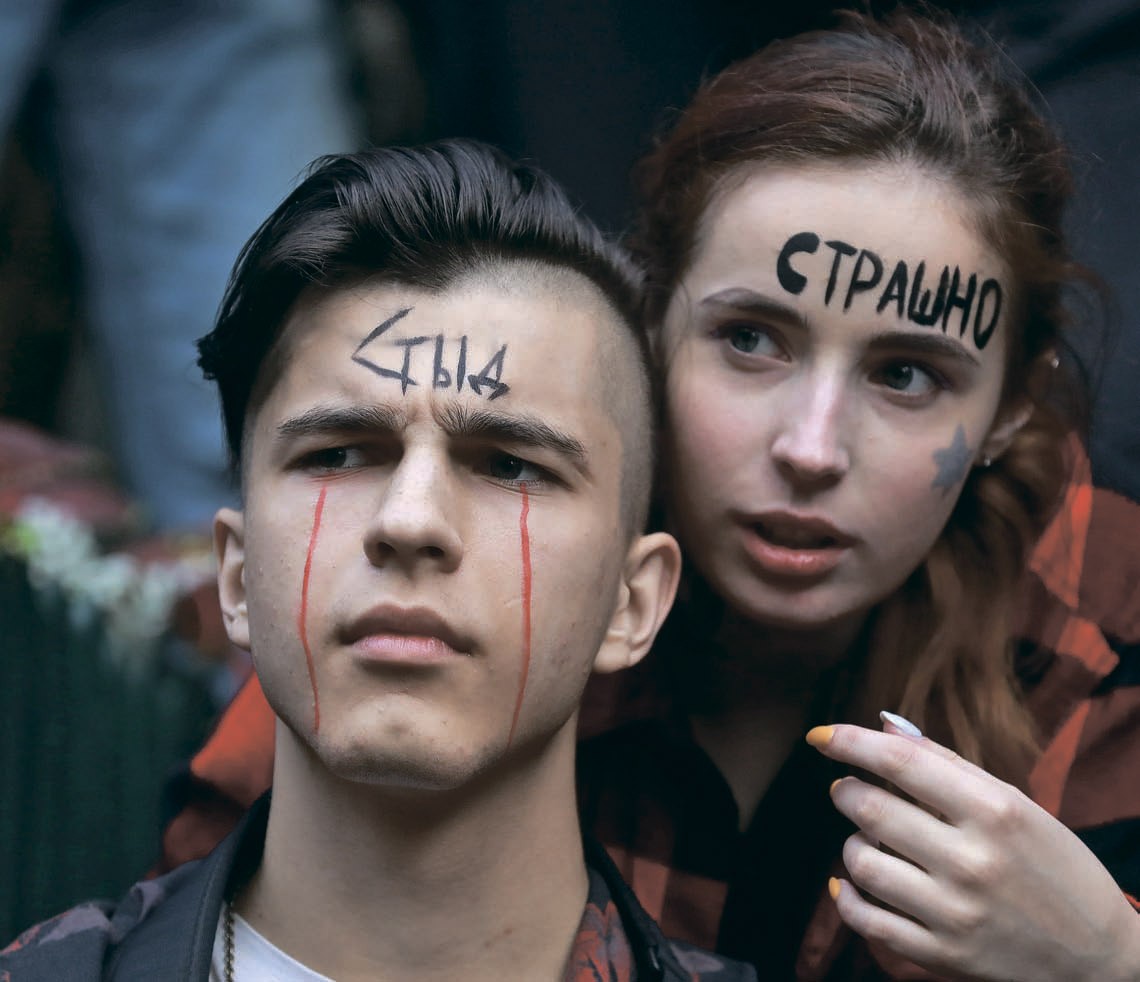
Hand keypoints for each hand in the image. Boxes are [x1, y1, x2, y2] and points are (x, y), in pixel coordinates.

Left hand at [806, 716, 1139, 981]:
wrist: (1100, 957)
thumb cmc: (1053, 866)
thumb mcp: (1014, 804)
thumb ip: (947, 763)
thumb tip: (885, 726)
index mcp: (995, 812)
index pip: (901, 764)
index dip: (850, 742)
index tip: (820, 735)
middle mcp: (973, 861)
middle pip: (871, 811)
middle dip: (846, 792)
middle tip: (848, 789)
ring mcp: (956, 913)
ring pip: (862, 863)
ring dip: (853, 843)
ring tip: (870, 839)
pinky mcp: (944, 956)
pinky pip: (867, 921)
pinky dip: (845, 897)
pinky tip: (847, 883)